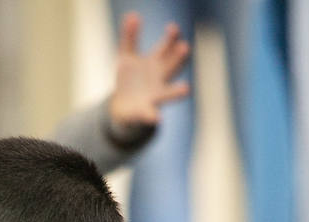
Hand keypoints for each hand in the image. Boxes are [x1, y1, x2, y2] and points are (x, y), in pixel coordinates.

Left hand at [108, 11, 190, 130]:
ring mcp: (155, 96)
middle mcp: (160, 79)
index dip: (170, 39)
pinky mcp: (145, 112)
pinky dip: (153, 116)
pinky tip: (156, 118)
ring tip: (186, 89)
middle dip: (177, 58)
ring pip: (168, 93)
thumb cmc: (130, 79)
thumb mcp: (127, 57)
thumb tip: (132, 15)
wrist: (123, 106)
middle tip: (184, 47)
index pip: (166, 48)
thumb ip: (129, 37)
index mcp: (156, 63)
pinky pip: (149, 115)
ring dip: (177, 91)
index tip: (173, 28)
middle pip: (171, 66)